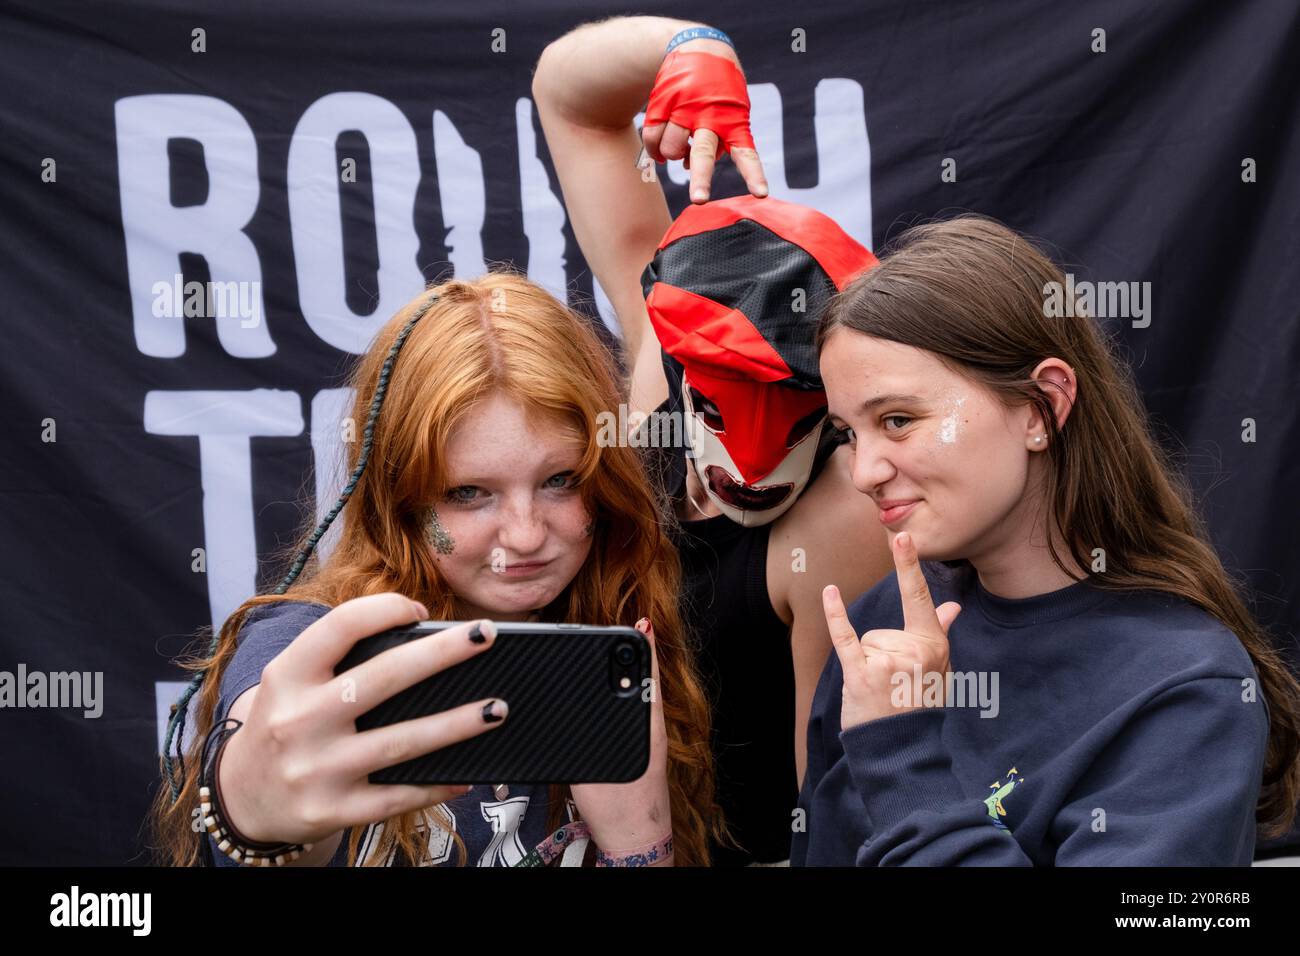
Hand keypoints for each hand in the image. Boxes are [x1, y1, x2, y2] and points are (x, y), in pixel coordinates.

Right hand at [217, 594, 506, 845]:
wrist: (241, 797)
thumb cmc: (285, 721)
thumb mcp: (291, 682)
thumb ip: (339, 658)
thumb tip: (423, 637)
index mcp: (287, 676)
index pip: (342, 626)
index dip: (387, 609)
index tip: (423, 610)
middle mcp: (299, 720)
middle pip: (384, 677)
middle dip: (444, 653)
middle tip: (487, 634)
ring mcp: (316, 769)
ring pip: (402, 741)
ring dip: (458, 723)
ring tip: (497, 708)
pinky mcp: (331, 810)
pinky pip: (397, 796)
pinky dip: (437, 784)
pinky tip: (468, 772)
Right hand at [569, 617, 671, 860]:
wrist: (635, 844)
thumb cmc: (619, 811)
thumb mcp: (595, 769)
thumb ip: (587, 733)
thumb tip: (576, 704)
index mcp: (647, 727)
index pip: (648, 676)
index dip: (643, 648)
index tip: (638, 623)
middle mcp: (652, 729)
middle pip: (646, 681)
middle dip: (636, 654)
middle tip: (629, 627)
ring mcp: (648, 741)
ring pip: (640, 697)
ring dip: (631, 675)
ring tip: (619, 652)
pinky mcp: (641, 753)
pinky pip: (634, 714)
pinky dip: (624, 697)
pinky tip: (611, 694)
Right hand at [641, 38, 767, 202]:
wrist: (698, 47)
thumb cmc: (718, 92)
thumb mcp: (729, 113)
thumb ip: (717, 143)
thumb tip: (688, 167)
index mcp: (733, 121)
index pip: (746, 153)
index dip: (753, 176)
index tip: (761, 195)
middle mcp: (710, 116)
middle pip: (704, 153)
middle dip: (701, 179)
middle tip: (699, 201)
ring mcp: (685, 109)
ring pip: (671, 149)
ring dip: (670, 156)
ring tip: (672, 151)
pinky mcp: (663, 103)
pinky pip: (651, 137)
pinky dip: (652, 148)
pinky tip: (658, 148)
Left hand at [822, 532, 961, 731]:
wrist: (902, 749)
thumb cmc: (917, 706)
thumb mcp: (938, 669)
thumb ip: (939, 633)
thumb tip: (953, 607)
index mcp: (934, 645)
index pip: (919, 598)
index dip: (908, 566)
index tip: (902, 537)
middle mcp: (915, 650)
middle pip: (881, 630)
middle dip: (881, 654)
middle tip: (894, 686)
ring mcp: (889, 662)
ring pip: (866, 640)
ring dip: (869, 664)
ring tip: (883, 691)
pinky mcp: (863, 673)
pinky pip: (845, 636)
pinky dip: (835, 615)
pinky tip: (830, 591)